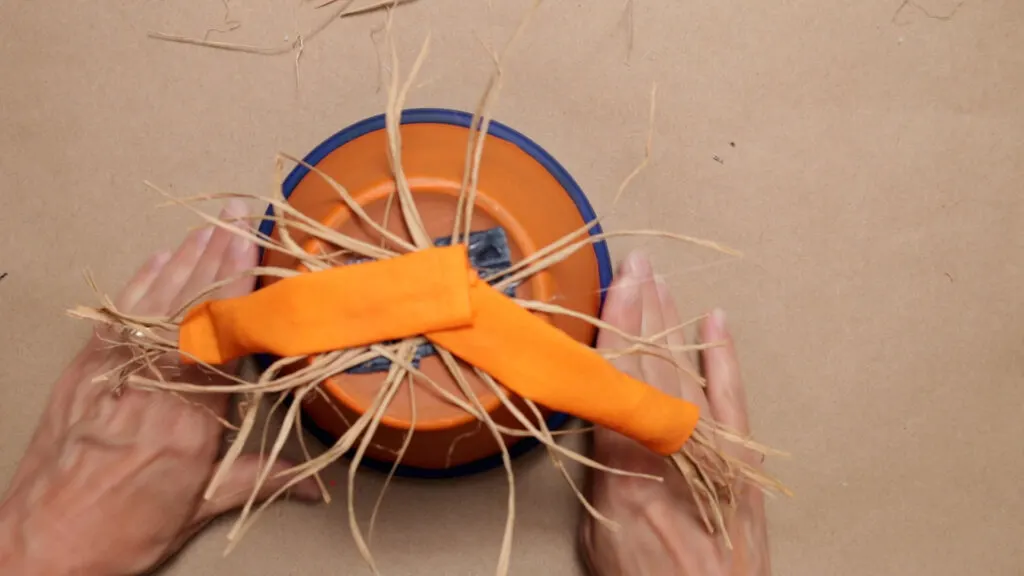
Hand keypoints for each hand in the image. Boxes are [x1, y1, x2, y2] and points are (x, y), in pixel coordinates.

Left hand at [0, 201, 318, 575]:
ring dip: (182, 257)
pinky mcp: (81, 372)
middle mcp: (150, 385)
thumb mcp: (199, 510)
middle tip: (235, 211)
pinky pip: (115, 315)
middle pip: (187, 306)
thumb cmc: (122, 533)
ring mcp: (110, 373)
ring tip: (208, 223)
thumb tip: (316, 489)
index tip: (254, 247)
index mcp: (188, 420)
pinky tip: (158, 259)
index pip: (222, 337)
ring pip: (152, 302)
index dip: (238, 287)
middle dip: (214, 254)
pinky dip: (138, 283)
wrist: (40, 548)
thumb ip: (260, 482)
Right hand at [581, 252, 770, 575]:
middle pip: (649, 362)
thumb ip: (597, 474)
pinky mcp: (740, 460)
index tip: (615, 283)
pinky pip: (732, 396)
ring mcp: (709, 449)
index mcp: (623, 465)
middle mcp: (667, 447)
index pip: (615, 376)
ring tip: (660, 283)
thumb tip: (594, 427)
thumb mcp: (595, 535)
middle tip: (637, 264)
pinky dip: (723, 356)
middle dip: (641, 309)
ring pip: (686, 369)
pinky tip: (716, 321)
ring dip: (672, 323)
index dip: (616, 326)